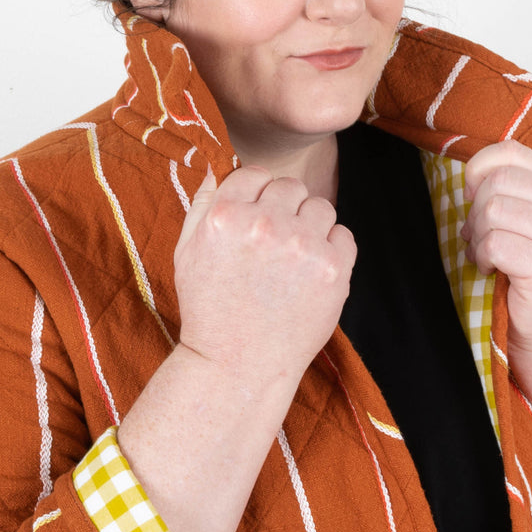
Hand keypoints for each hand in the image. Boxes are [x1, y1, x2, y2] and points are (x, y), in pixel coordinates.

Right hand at [173, 165, 355, 385]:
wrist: (238, 364)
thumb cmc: (210, 310)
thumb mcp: (186, 252)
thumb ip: (202, 204)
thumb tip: (214, 166)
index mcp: (225, 215)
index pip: (254, 174)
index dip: (256, 195)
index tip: (256, 218)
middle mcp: (264, 224)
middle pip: (290, 187)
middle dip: (284, 209)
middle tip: (275, 244)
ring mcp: (303, 245)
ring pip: (321, 207)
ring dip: (311, 226)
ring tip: (294, 260)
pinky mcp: (334, 269)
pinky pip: (344, 236)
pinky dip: (333, 250)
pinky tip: (311, 274)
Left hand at [461, 140, 531, 352]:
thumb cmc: (520, 271)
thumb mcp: (511, 222)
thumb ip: (499, 194)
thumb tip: (470, 184)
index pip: (513, 153)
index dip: (480, 169)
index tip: (473, 196)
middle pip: (500, 181)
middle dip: (476, 210)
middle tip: (480, 236)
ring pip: (495, 210)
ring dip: (479, 236)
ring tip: (486, 254)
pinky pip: (497, 244)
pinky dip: (484, 257)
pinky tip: (493, 269)